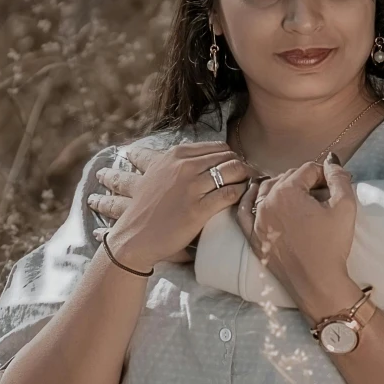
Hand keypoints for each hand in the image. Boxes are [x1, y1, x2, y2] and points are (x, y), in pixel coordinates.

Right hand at [87, 142, 248, 269]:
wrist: (135, 236)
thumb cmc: (148, 208)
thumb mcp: (159, 173)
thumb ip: (181, 163)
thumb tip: (207, 159)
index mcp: (176, 155)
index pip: (217, 147)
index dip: (231, 157)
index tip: (235, 169)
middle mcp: (184, 166)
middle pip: (228, 157)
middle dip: (242, 166)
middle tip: (248, 179)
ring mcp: (191, 187)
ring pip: (233, 171)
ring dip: (245, 178)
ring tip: (248, 188)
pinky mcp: (198, 209)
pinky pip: (231, 193)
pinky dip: (241, 194)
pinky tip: (242, 200)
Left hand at [238, 155, 361, 315]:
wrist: (317, 283)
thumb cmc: (331, 246)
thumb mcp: (345, 207)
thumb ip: (339, 177)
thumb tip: (332, 161)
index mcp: (287, 191)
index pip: (307, 169)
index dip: (324, 174)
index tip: (334, 185)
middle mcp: (266, 202)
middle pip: (286, 178)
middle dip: (305, 180)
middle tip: (323, 192)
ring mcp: (256, 220)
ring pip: (265, 190)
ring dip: (282, 187)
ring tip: (299, 195)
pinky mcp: (252, 237)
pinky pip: (244, 211)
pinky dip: (250, 199)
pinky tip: (258, 194)